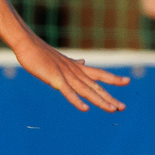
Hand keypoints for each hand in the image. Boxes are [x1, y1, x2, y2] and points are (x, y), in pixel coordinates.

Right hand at [13, 37, 128, 111]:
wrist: (27, 44)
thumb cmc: (40, 52)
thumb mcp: (61, 59)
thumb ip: (73, 63)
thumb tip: (83, 61)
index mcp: (76, 67)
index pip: (99, 73)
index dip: (113, 78)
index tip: (127, 81)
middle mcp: (75, 72)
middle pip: (96, 86)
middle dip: (109, 97)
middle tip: (123, 107)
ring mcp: (66, 75)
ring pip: (86, 91)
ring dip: (100, 101)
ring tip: (112, 110)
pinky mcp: (54, 79)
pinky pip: (68, 92)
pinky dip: (77, 100)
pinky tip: (85, 109)